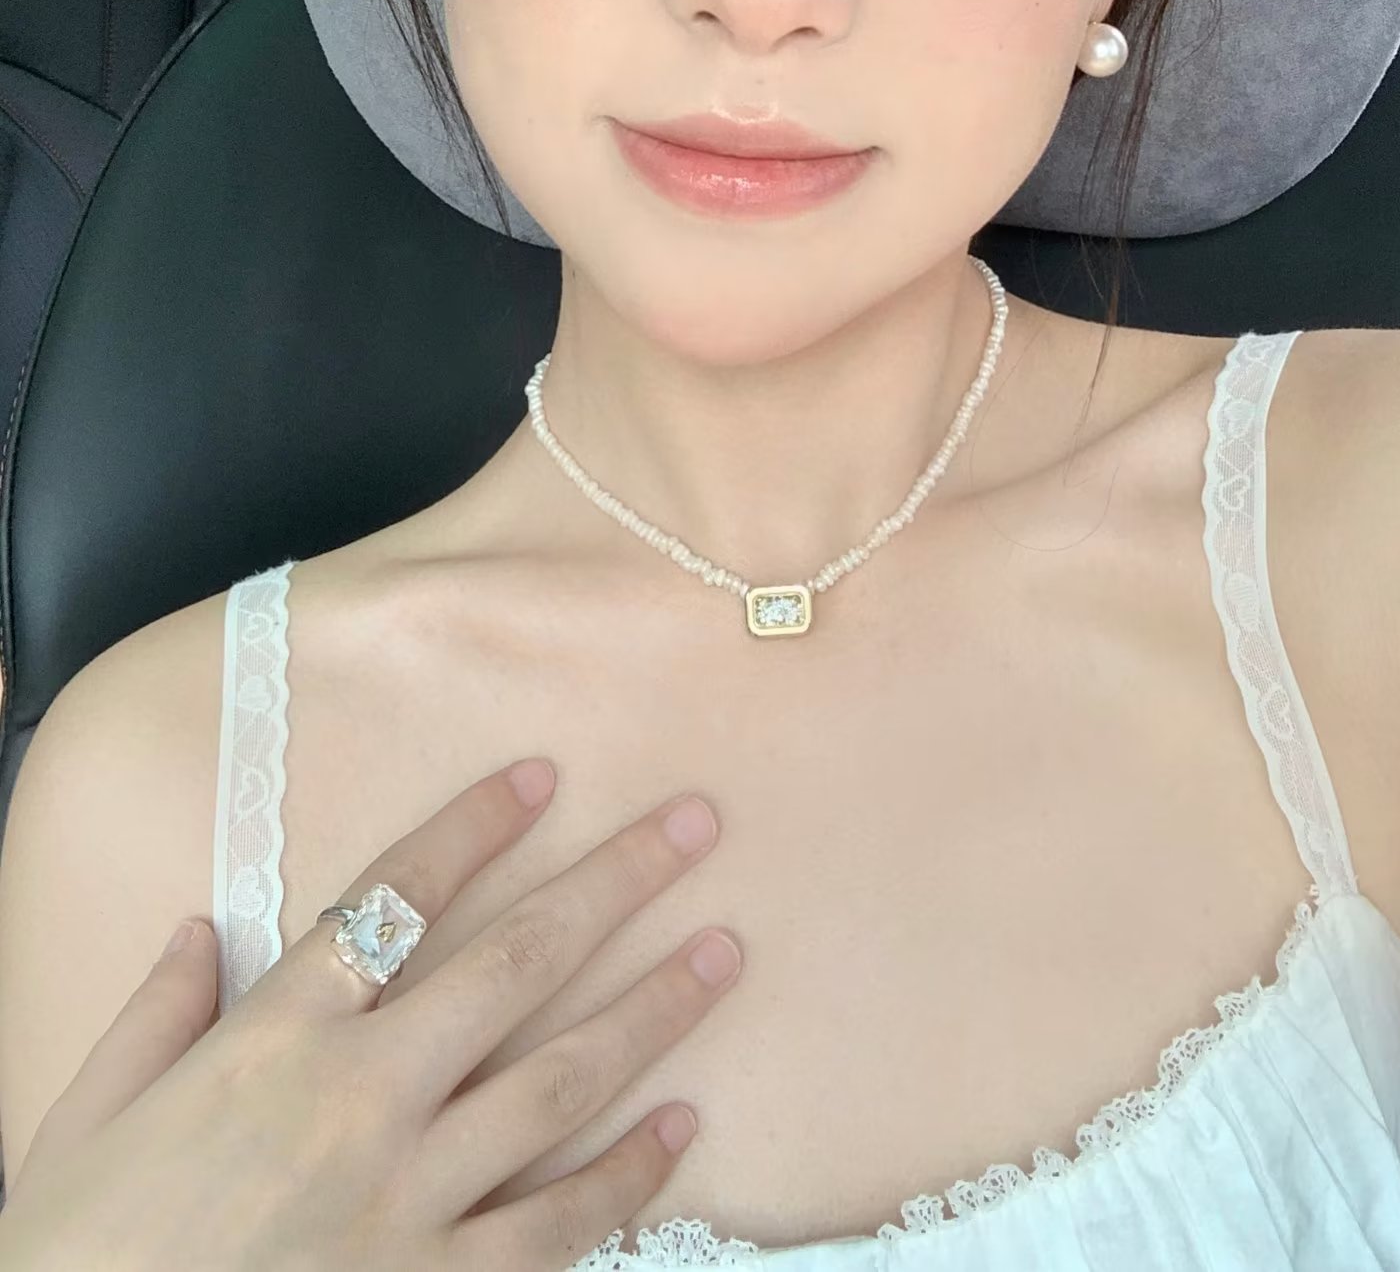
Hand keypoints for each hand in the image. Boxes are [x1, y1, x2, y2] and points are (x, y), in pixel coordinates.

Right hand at [0, 760, 740, 1270]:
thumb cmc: (74, 1259)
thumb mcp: (83, 1121)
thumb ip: (155, 1016)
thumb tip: (200, 930)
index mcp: (276, 1040)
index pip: (394, 898)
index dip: (474, 828)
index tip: (543, 776)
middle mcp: (361, 1101)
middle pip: (516, 965)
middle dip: (614, 884)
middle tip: (693, 826)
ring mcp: (410, 1199)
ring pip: (561, 1080)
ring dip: (654, 1007)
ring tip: (725, 951)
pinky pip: (555, 1225)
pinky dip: (625, 1174)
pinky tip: (683, 1124)